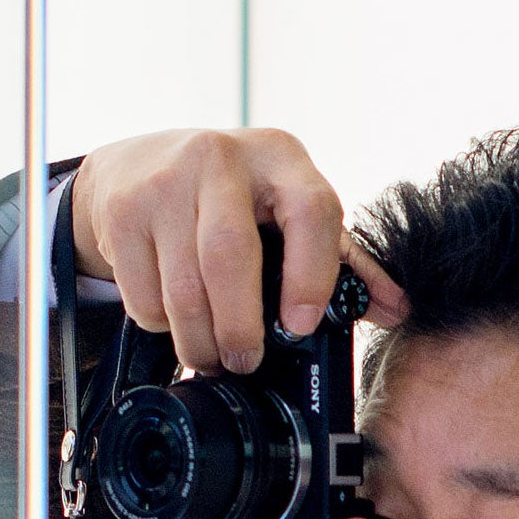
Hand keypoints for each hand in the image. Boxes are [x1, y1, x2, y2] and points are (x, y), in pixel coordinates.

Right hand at [73, 128, 408, 372]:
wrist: (140, 164)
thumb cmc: (232, 197)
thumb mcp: (288, 210)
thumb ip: (343, 260)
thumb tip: (396, 309)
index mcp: (280, 157)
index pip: (310, 210)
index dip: (311, 273)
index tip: (301, 325)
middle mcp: (221, 158)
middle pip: (229, 256)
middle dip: (239, 327)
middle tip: (246, 361)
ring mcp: (164, 183)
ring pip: (182, 287)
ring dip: (199, 341)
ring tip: (213, 358)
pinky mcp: (122, 213)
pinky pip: (144, 296)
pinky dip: (161, 325)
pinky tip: (175, 321)